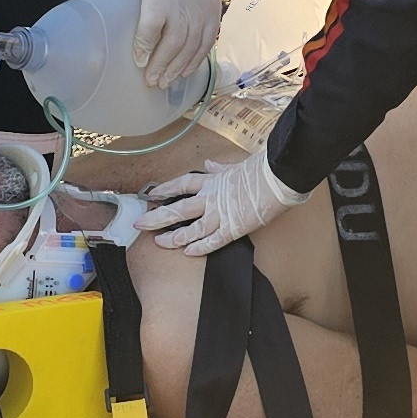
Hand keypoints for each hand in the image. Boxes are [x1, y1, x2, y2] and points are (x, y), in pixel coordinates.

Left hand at [113, 0, 222, 91]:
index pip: (153, 24)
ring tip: (166, 81)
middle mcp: (183, 1)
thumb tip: (111, 34)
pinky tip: (185, 72)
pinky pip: (207, 41)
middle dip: (162, 64)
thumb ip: (125, 6)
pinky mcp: (213, 13)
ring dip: (178, 67)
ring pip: (192, 45)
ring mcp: (202, 8)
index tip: (139, 61)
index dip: (145, 45)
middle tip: (152, 81)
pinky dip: (196, 59)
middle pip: (175, 40)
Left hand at [140, 146, 310, 258]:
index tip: (151, 194)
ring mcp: (220, 214)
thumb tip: (209, 164)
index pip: (181, 184)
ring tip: (158, 243)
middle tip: (139, 225)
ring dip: (173, 237)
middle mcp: (210, 197)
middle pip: (177, 208)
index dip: (165, 190)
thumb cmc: (261, 169)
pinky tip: (187, 253)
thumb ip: (220, 168)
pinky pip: (212, 241)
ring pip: (190, 228)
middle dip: (157, 217)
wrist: (277, 176)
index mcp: (212, 181)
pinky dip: (199, 247)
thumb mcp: (236, 165)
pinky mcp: (232, 228)